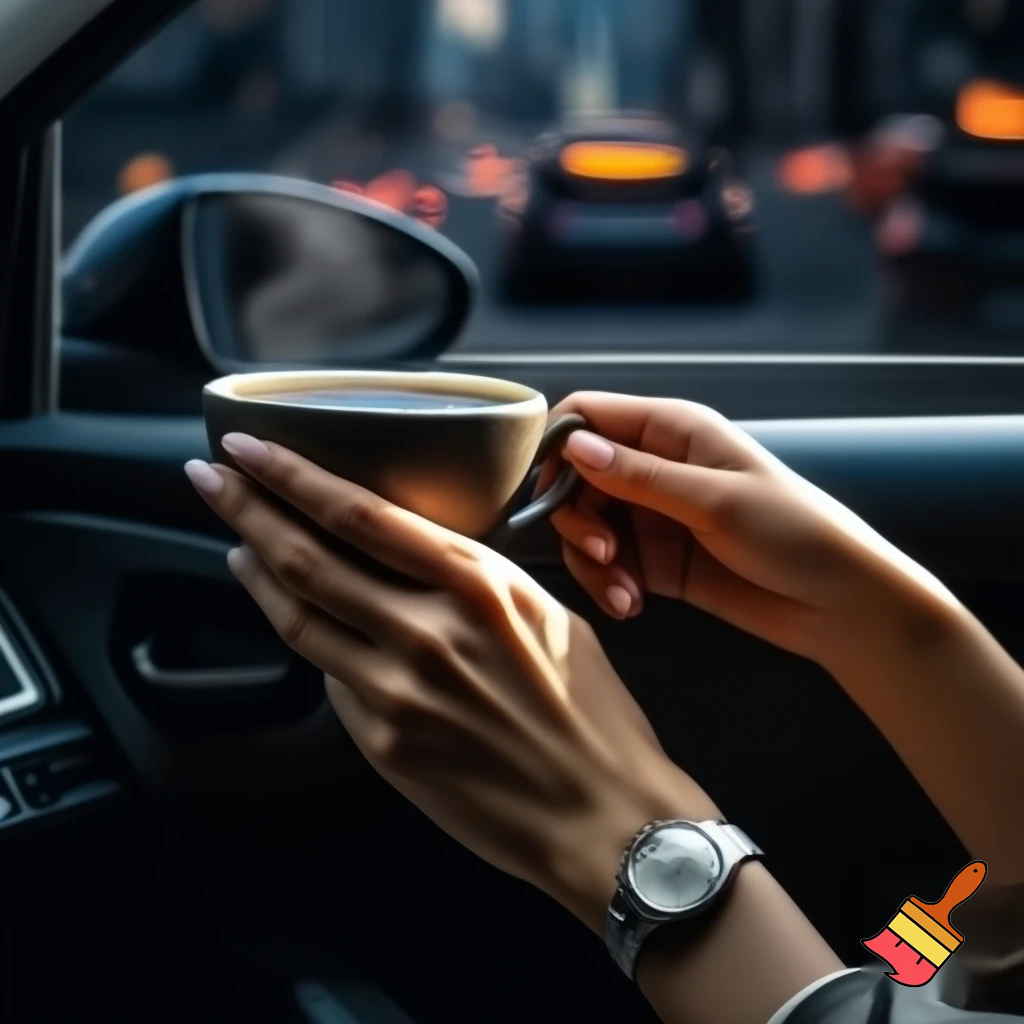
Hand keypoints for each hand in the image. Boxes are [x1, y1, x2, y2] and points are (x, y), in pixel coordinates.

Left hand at [185, 436, 717, 932]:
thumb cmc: (591, 713)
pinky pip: (330, 683)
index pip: (358, 514)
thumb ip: (471, 581)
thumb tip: (406, 564)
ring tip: (237, 545)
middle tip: (208, 478)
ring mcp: (396, 692)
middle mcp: (427, 631)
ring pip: (299, 618)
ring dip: (257, 575)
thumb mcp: (546, 613)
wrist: (602, 814)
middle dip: (246, 509)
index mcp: (477, 585)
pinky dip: (312, 644)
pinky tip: (303, 626)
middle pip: (306, 557)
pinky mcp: (383, 743)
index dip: (292, 476)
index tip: (249, 447)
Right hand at [544, 392, 958, 666]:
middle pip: (576, 478)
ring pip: (586, 527)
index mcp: (672, 431)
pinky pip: (607, 566)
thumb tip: (574, 446)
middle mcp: (655, 468)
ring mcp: (653, 515)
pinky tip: (632, 605)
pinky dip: (608, 585)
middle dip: (577, 518)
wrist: (838, 603)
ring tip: (623, 592)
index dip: (559, 448)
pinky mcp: (655, 560)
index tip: (552, 492)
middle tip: (601, 552)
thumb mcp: (714, 500)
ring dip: (592, 561)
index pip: (589, 416)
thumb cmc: (795, 533)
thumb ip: (639, 476)